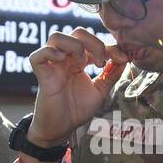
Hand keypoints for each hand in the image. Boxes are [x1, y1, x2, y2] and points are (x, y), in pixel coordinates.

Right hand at [28, 28, 128, 145]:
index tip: (123, 58)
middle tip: (100, 62)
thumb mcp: (100, 91)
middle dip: (93, 42)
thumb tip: (125, 59)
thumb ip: (111, 75)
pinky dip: (49, 53)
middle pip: (76, 32)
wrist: (62, 129)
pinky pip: (37, 56)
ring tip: (82, 63)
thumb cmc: (77, 110)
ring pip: (56, 37)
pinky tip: (62, 61)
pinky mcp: (42, 75)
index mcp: (79, 61)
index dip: (110, 47)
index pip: (93, 42)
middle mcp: (66, 59)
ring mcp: (53, 65)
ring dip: (74, 45)